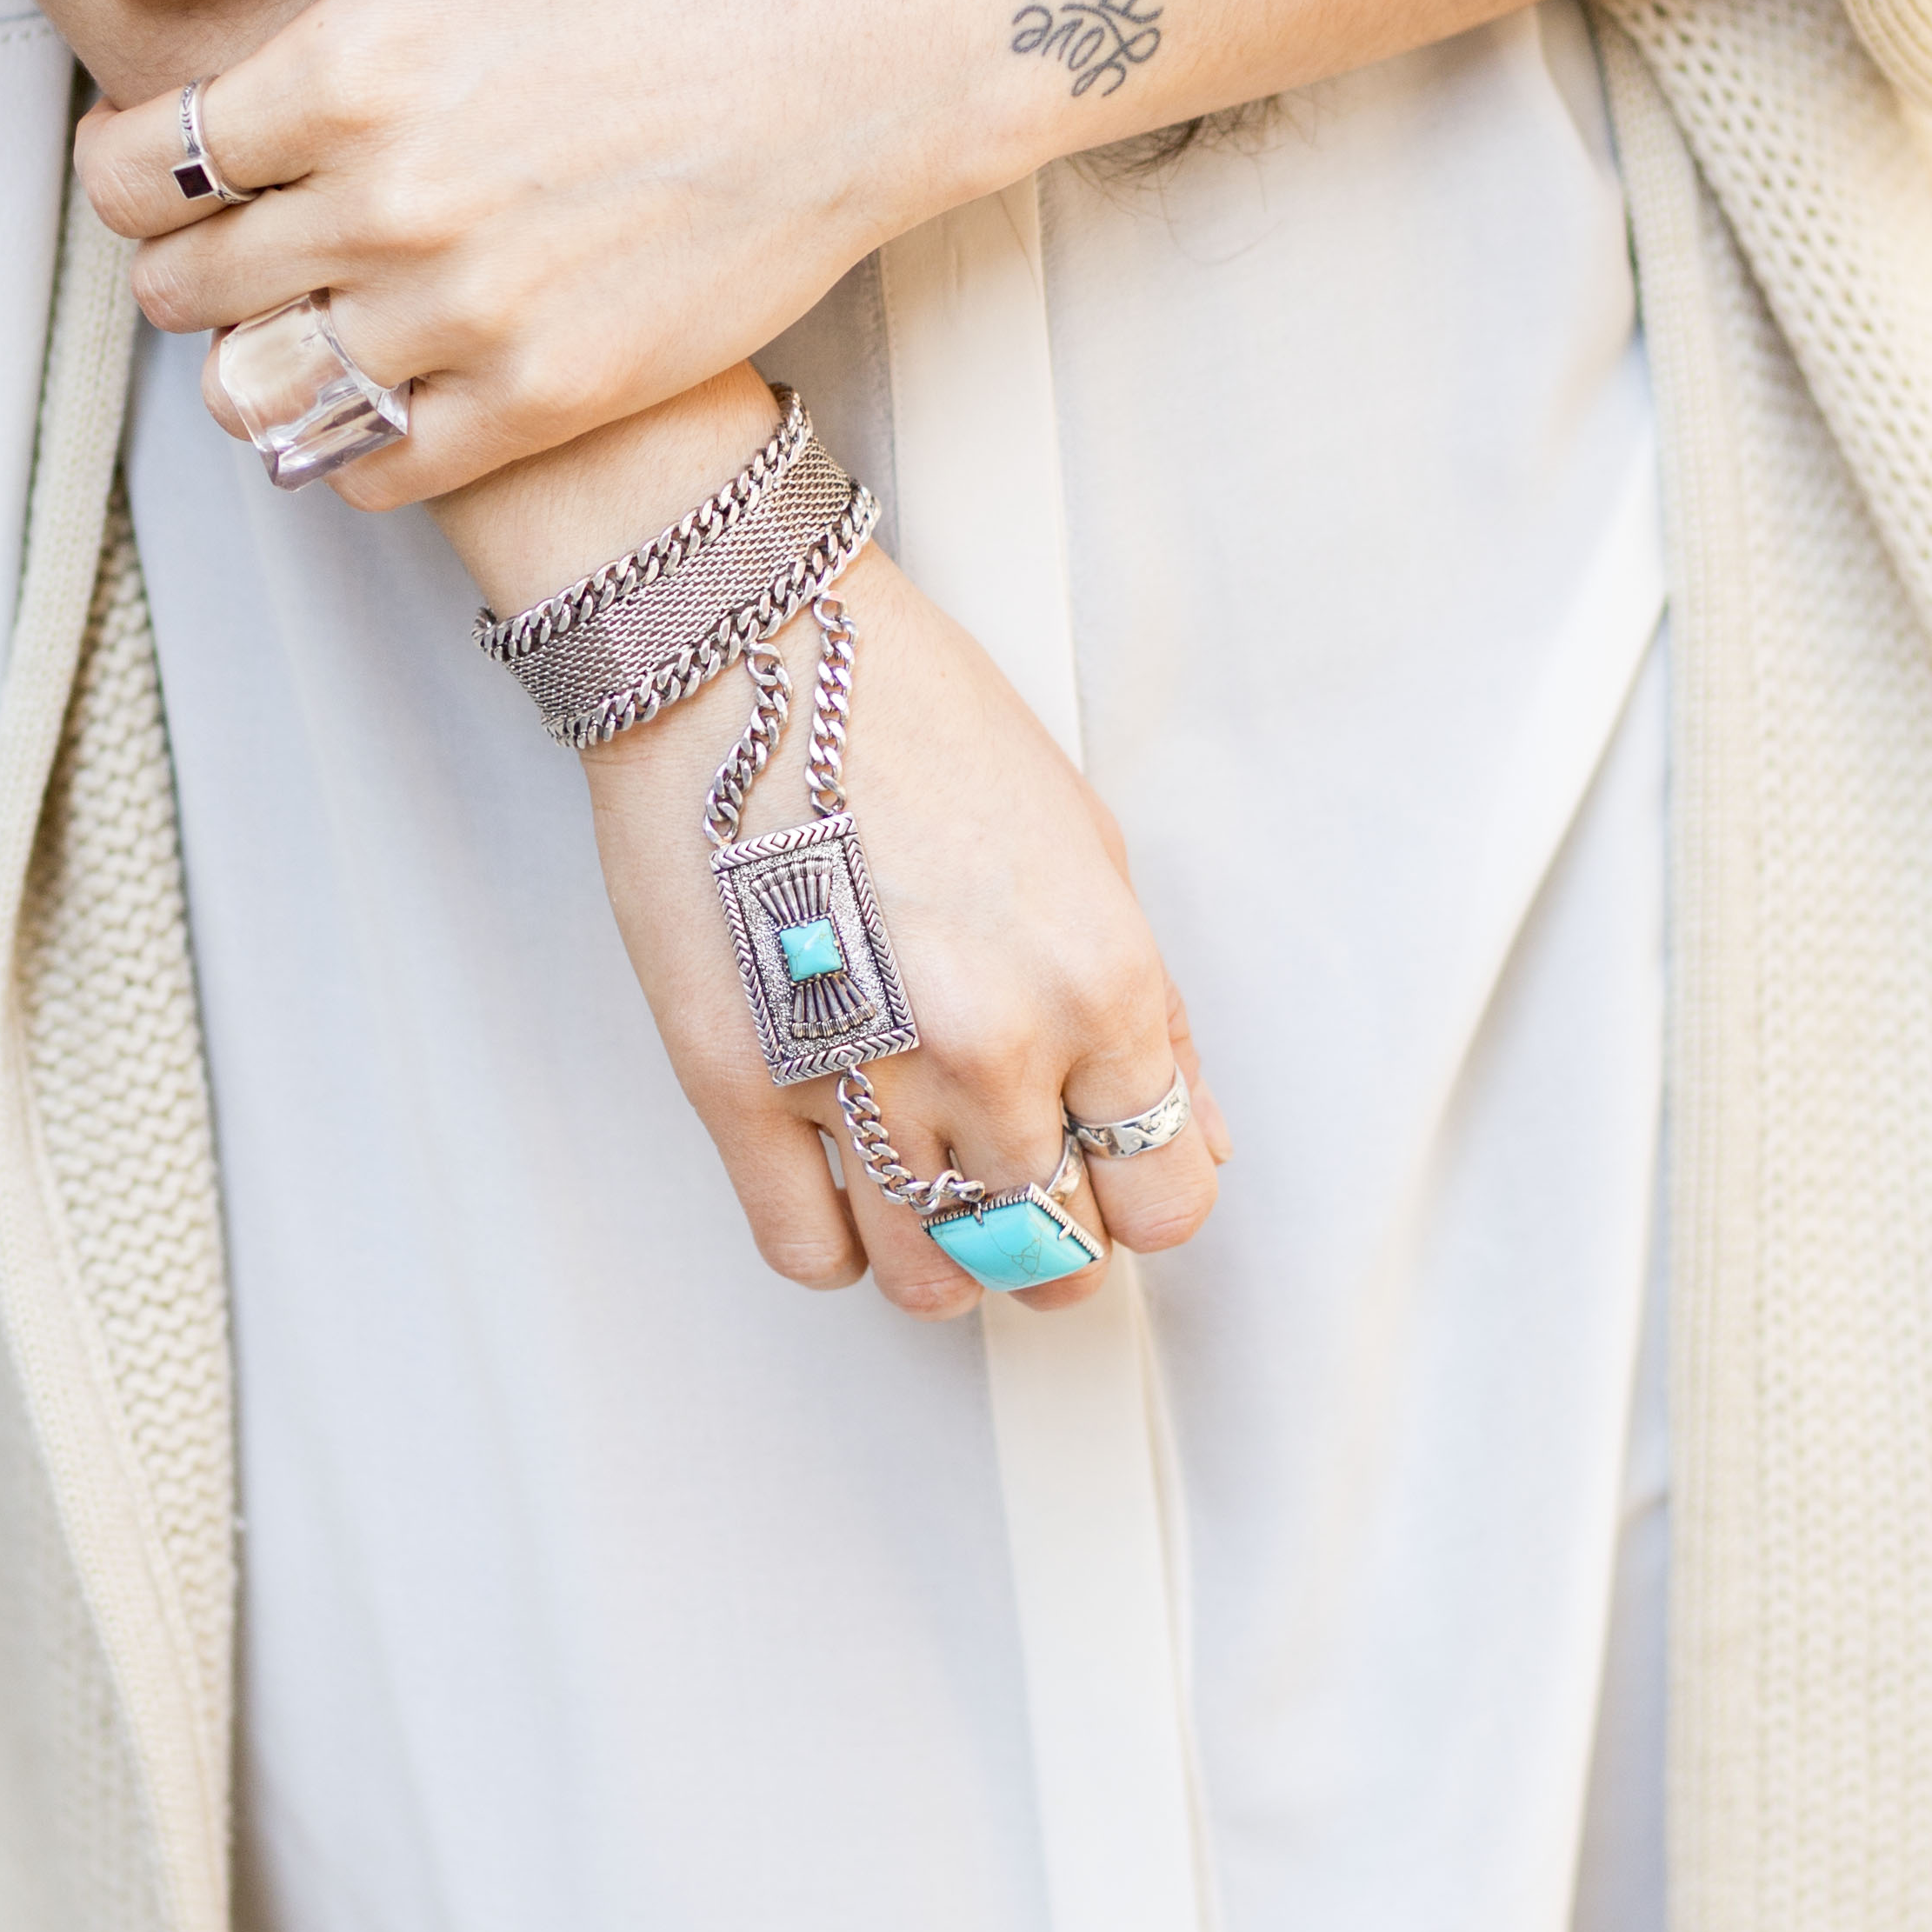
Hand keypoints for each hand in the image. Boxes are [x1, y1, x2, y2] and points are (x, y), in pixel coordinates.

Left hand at [70, 0, 949, 504]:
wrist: (835, 59)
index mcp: (340, 75)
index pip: (135, 171)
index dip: (117, 168)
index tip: (146, 162)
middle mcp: (386, 209)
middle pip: (184, 289)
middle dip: (178, 262)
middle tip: (222, 239)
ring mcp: (464, 317)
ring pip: (261, 394)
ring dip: (247, 365)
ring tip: (283, 326)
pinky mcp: (541, 397)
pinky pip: (374, 469)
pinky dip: (343, 444)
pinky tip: (368, 392)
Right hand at [587, 547, 1226, 1310]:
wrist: (742, 652)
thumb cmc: (909, 717)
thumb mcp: (1084, 847)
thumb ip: (1150, 1012)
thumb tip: (1189, 1132)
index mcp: (1100, 989)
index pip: (1164, 1197)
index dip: (1140, 1197)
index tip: (1110, 1179)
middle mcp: (992, 1056)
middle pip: (1051, 1252)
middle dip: (1046, 1235)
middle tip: (1015, 1179)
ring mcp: (862, 1083)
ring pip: (931, 1278)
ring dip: (942, 1252)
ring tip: (926, 1182)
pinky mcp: (742, 1091)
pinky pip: (811, 1253)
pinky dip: (839, 1239)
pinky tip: (843, 1177)